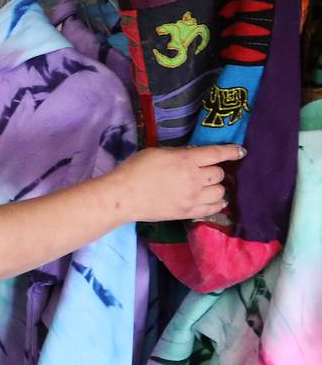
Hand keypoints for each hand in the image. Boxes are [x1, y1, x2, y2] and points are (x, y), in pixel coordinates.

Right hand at [112, 145, 244, 222]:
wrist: (123, 196)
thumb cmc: (135, 169)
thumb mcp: (157, 152)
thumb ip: (179, 153)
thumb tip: (194, 156)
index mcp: (186, 160)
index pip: (217, 154)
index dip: (231, 151)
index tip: (241, 151)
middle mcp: (194, 179)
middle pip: (220, 174)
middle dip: (215, 170)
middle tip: (207, 170)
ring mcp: (193, 198)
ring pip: (220, 192)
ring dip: (216, 187)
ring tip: (208, 186)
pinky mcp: (189, 212)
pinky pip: (214, 208)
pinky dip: (218, 203)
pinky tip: (215, 200)